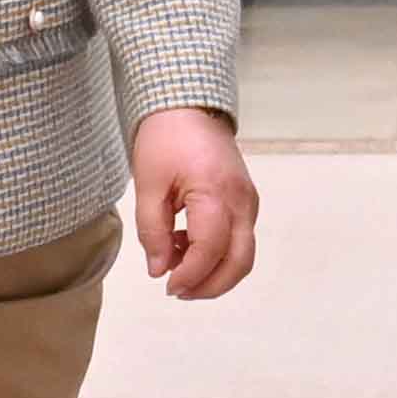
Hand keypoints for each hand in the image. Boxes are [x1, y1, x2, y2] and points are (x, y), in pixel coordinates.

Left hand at [129, 107, 259, 297]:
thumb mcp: (148, 185)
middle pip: (240, 262)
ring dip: (214, 272)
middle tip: (178, 291)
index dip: (190, 275)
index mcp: (216, 193)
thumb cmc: (167, 138)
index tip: (167, 286)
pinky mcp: (246, 201)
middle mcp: (242, 201)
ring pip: (243, 255)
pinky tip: (185, 246)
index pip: (210, 250)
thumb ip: (152, 231)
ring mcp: (248, 201)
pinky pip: (240, 239)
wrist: (189, 106)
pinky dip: (218, 254)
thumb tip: (159, 269)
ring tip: (177, 267)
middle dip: (210, 286)